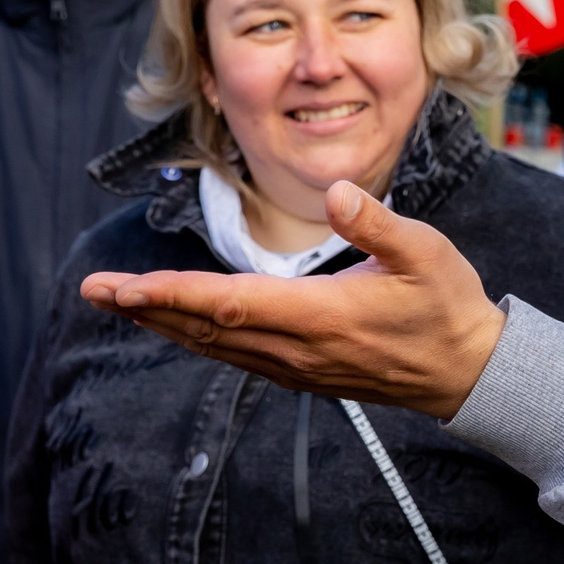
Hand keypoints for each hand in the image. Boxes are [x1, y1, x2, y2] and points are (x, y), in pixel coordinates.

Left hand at [80, 181, 506, 419]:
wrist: (469, 372)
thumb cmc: (449, 308)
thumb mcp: (427, 253)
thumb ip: (378, 223)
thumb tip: (337, 191)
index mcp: (323, 316)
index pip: (230, 304)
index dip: (171, 294)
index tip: (122, 286)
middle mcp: (300, 349)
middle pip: (207, 329)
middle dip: (147, 308)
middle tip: (94, 290)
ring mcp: (299, 366)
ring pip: (216, 347)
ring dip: (165, 324)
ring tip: (122, 303)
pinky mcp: (304, 372)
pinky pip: (237, 356)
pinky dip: (199, 338)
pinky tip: (181, 326)